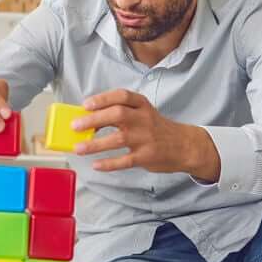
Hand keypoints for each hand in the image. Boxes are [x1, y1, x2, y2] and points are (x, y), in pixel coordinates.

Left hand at [73, 89, 219, 178]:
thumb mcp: (143, 114)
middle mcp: (144, 119)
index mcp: (142, 105)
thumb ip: (121, 113)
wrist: (185, 146)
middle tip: (75, 126)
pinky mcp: (147, 156)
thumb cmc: (156, 128)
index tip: (86, 104)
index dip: (103, 99)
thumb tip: (88, 119)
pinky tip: (96, 165)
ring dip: (96, 144)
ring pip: (119, 138)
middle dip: (94, 119)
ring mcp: (146, 138)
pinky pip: (125, 160)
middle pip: (118, 115)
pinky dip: (109, 163)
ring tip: (79, 148)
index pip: (122, 96)